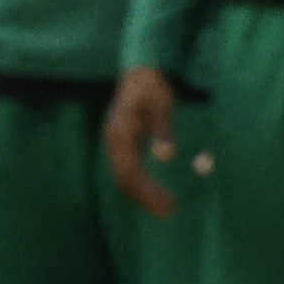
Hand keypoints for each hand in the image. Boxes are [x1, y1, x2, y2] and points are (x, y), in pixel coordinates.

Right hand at [104, 65, 188, 216]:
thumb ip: (163, 129)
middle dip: (146, 197)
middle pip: (125, 178)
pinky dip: (141, 182)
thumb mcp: (162, 105)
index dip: (147, 190)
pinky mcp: (123, 142)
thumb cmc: (153, 86)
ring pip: (125, 175)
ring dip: (143, 192)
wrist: (140, 71)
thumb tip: (166, 155)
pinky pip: (129, 168)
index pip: (130, 171)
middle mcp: (114, 141)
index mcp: (120, 133)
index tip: (167, 202)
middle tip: (169, 211)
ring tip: (165, 207)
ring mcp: (116, 142)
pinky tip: (156, 191)